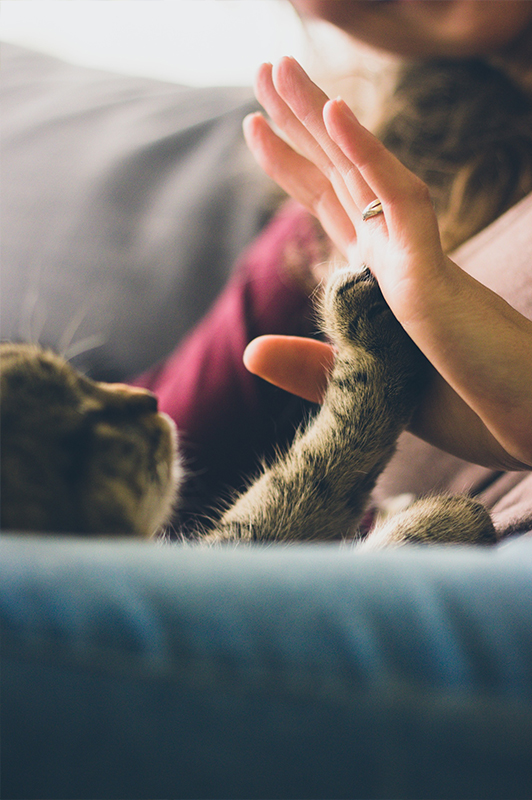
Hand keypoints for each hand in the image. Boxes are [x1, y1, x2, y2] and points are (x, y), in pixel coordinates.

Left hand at [244, 58, 531, 469]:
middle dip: (299, 121)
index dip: (293, 162)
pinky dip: (369, 156)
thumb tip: (248, 351)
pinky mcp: (433, 273)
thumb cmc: (461, 407)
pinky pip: (401, 202)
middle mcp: (395, 255)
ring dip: (321, 116)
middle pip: (338, 173)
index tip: (255, 124)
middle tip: (265, 68)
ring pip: (362, 171)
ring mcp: (414, 258)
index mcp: (380, 278)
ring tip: (277, 68)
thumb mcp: (365, 389)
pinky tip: (336, 112)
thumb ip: (310, 367)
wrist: (523, 425)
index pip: (330, 204)